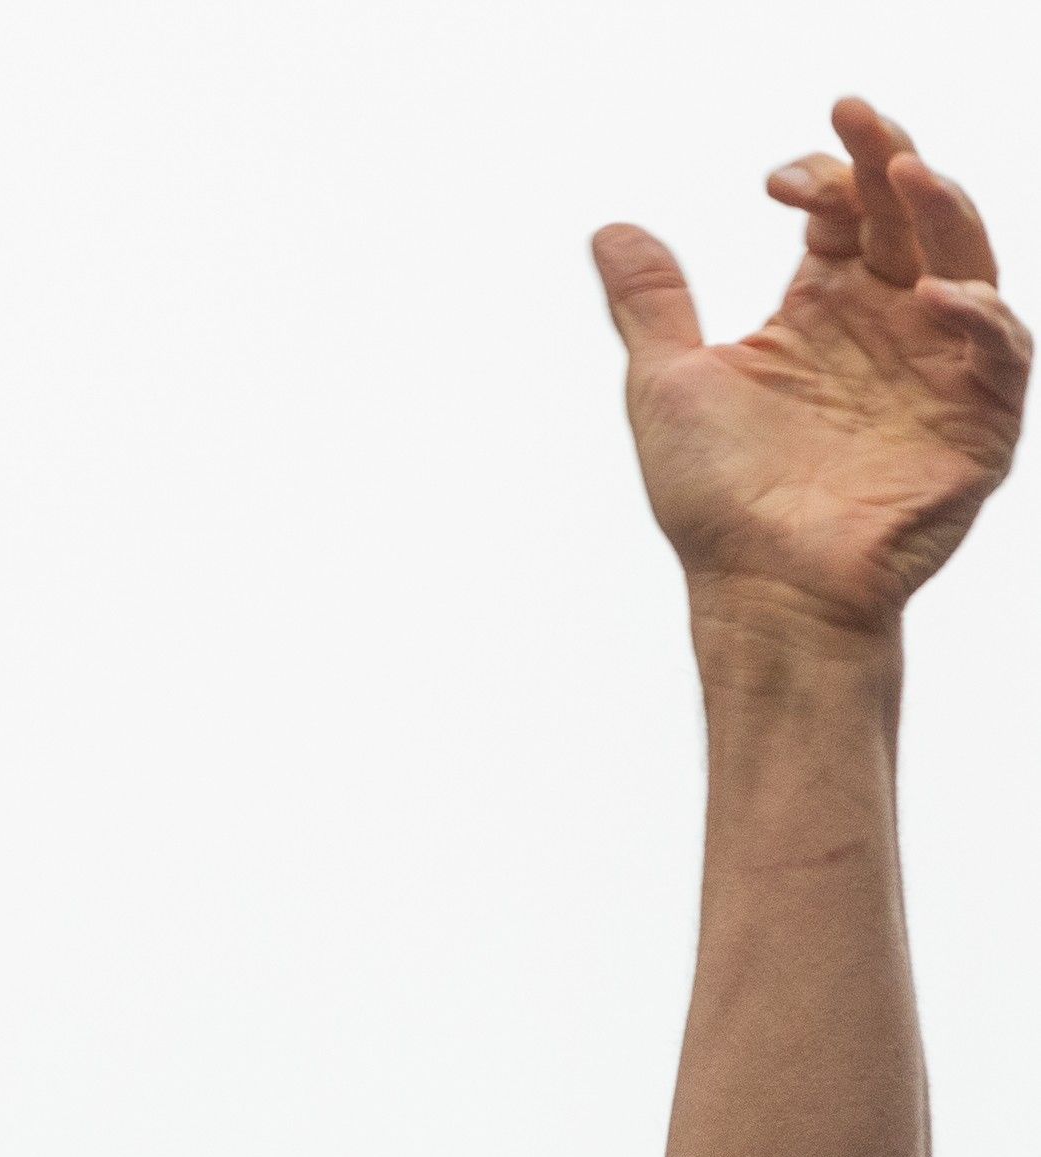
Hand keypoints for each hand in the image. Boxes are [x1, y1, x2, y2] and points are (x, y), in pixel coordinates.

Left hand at [596, 98, 1028, 634]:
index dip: (823, 179)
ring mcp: (939, 369)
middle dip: (889, 160)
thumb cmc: (717, 497)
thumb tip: (611, 229)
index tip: (774, 180)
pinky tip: (931, 293)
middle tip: (856, 114)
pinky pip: (998, 352)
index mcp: (827, 309)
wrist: (757, 589)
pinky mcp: (976, 423)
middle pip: (912, 219)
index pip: (847, 214)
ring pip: (970, 262)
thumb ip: (652, 303)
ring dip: (944, 212)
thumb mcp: (668, 382)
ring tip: (903, 172)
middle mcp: (890, 326)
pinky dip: (975, 316)